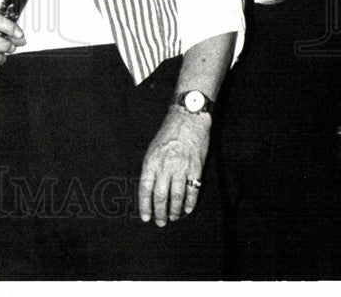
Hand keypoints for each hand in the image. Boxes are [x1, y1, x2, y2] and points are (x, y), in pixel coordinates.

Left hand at [138, 108, 210, 226]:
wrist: (187, 119)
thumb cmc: (168, 134)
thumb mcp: (153, 149)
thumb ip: (152, 169)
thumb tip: (149, 190)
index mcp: (151, 161)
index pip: (145, 189)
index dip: (144, 205)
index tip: (146, 217)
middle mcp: (165, 166)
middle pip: (160, 196)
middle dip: (159, 212)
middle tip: (161, 223)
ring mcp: (181, 168)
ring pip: (176, 196)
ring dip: (174, 210)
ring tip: (173, 217)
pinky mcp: (195, 168)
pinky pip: (192, 190)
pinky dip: (189, 203)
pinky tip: (187, 209)